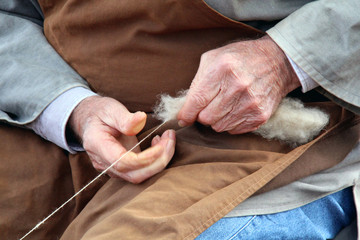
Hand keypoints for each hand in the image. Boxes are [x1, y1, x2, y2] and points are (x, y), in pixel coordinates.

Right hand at [68, 95, 175, 183]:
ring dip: (159, 161)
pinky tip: (159, 144)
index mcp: (98, 146)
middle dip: (158, 161)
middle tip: (170, 140)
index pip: (122, 162)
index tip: (161, 144)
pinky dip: (155, 161)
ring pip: (139, 176)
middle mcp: (103, 162)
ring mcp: (112, 168)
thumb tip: (142, 119)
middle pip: (134, 174)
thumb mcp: (111, 109)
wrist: (90, 119)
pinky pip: (140, 171)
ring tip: (168, 140)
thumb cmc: (100, 112)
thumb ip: (125, 118)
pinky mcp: (122, 168)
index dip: (145, 158)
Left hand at [177, 35, 300, 133]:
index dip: (186, 114)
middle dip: (202, 114)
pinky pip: (234, 130)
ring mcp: (250, 103)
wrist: (277, 61)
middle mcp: (237, 87)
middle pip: (206, 118)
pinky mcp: (260, 115)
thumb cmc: (240, 58)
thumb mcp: (213, 58)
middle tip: (209, 105)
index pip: (196, 101)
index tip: (183, 119)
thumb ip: (197, 82)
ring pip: (219, 127)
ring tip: (224, 105)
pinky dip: (231, 123)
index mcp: (222, 69)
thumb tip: (184, 109)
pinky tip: (236, 109)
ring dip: (217, 119)